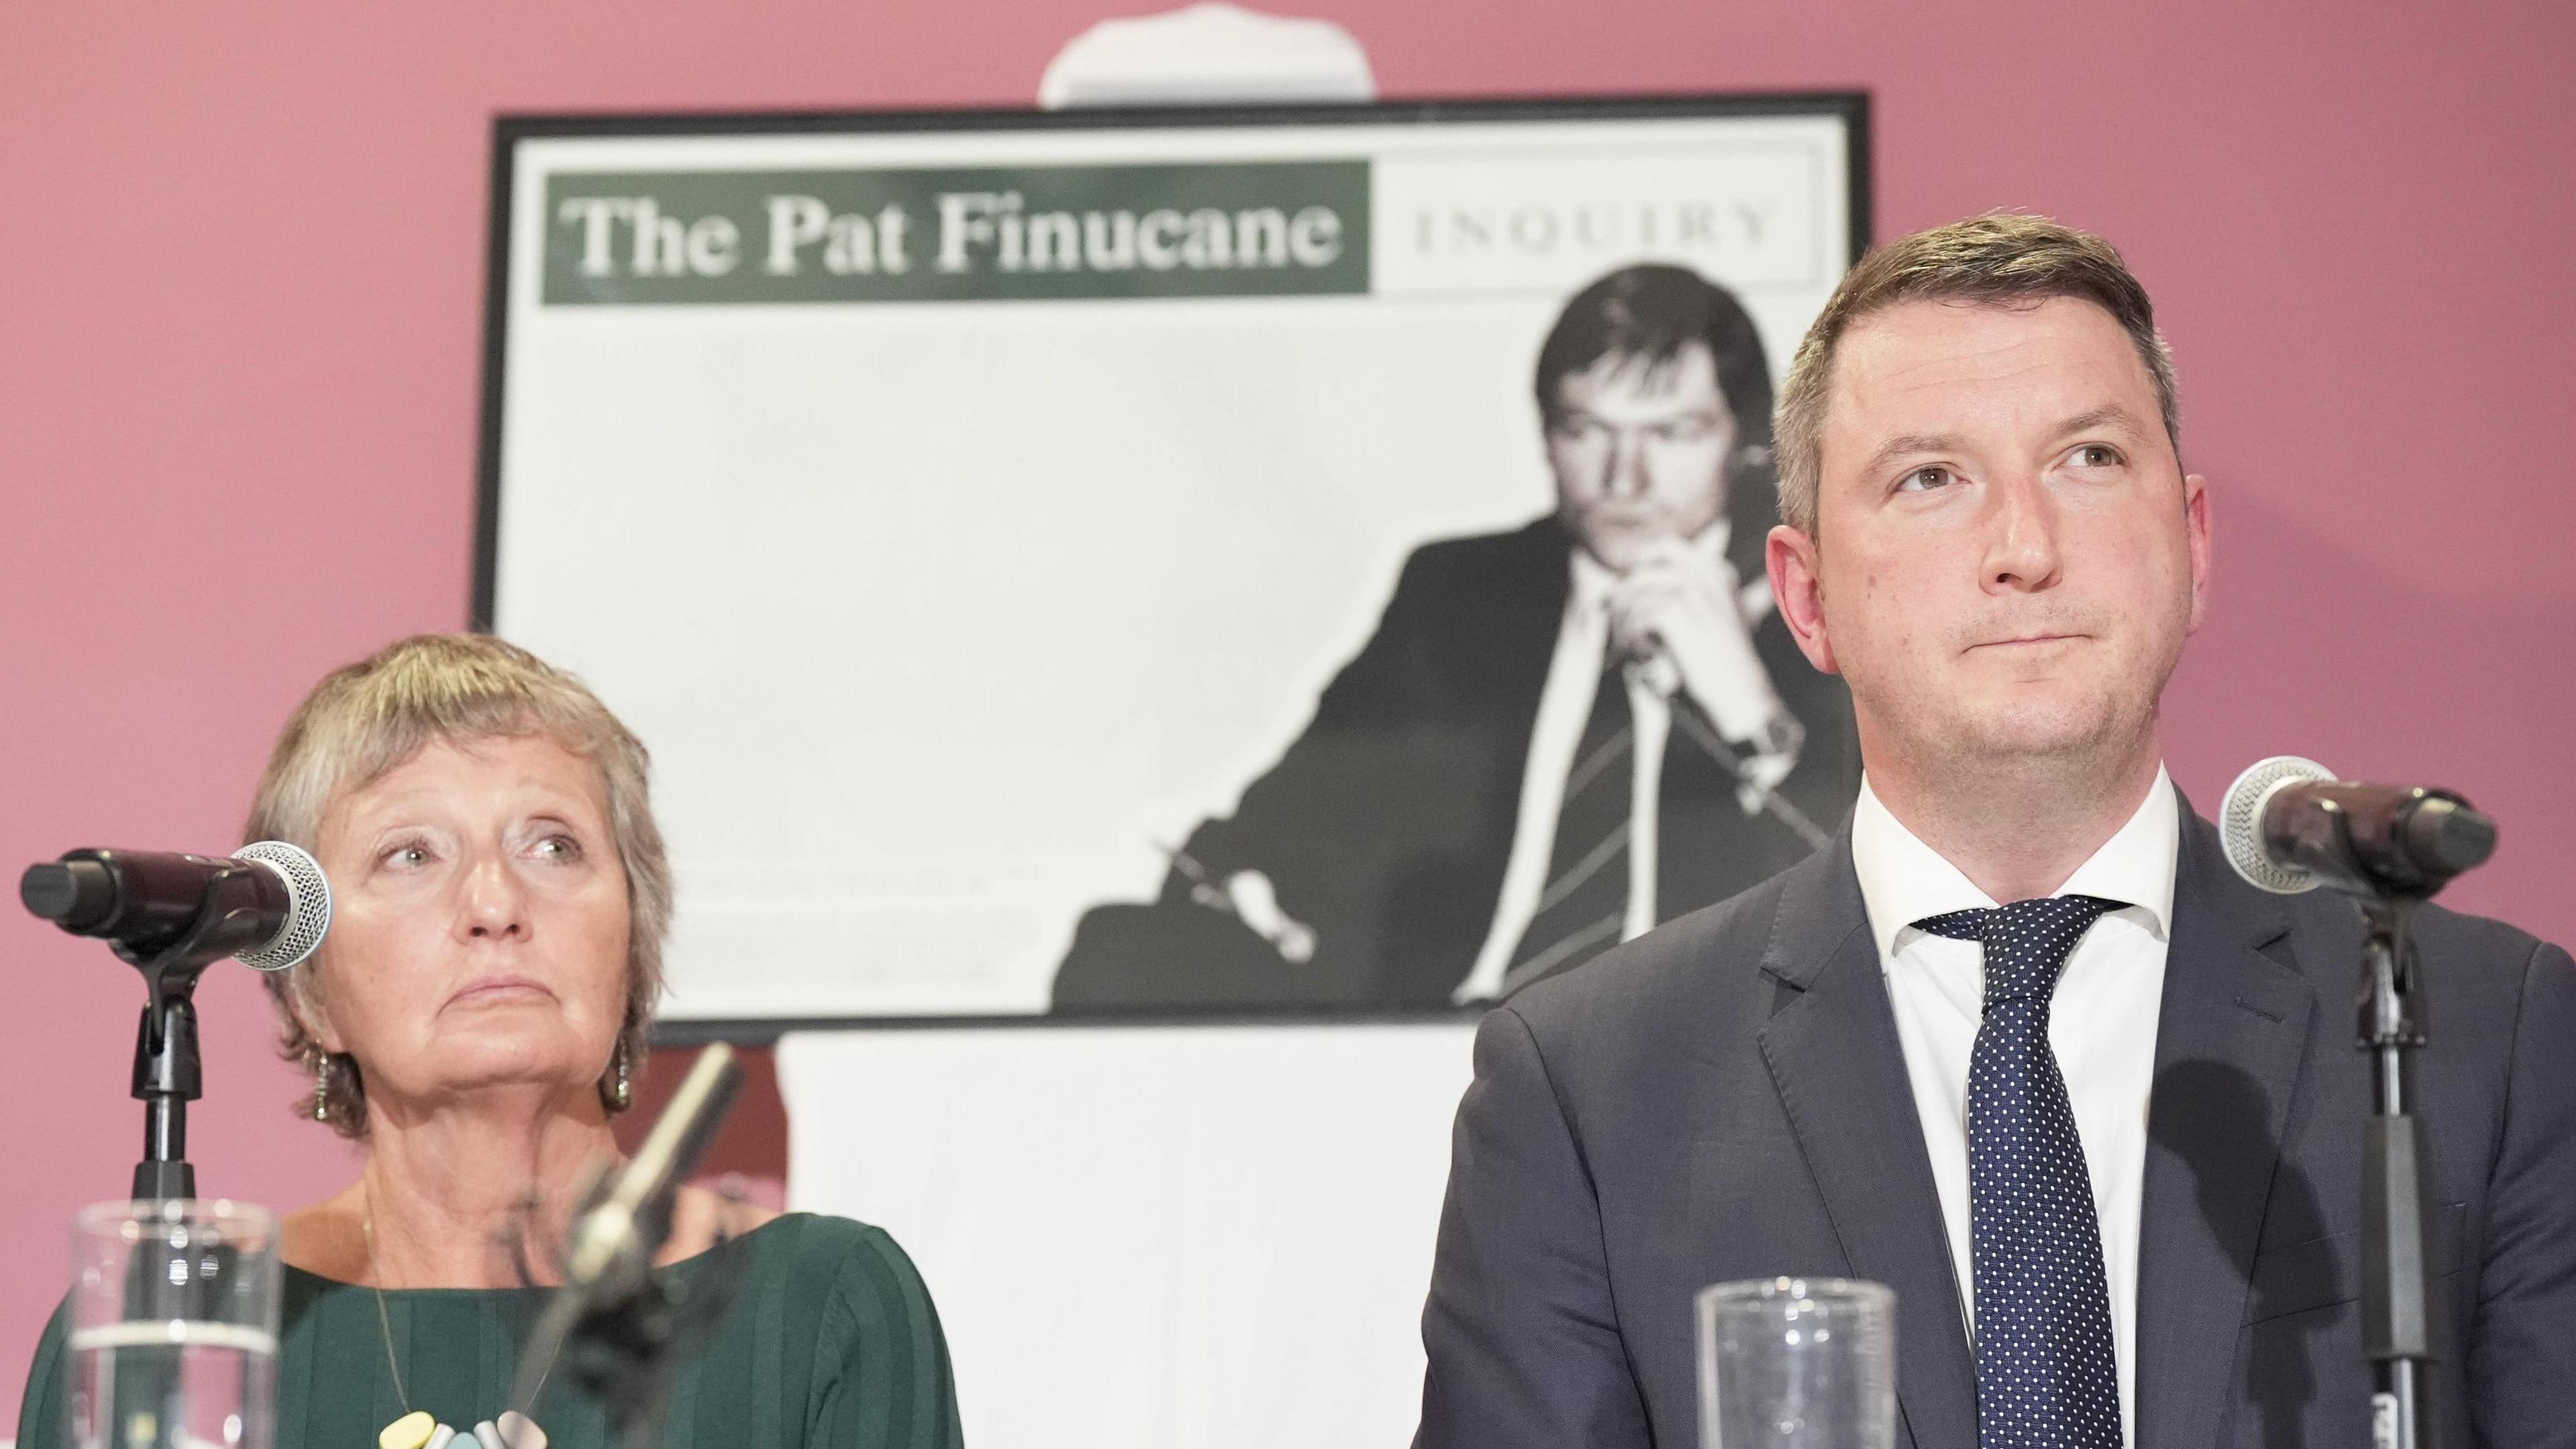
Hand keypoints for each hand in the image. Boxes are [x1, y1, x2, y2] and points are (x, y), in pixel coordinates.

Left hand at [1604, 538, 1787, 743]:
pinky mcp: (1675, 613)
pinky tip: (1645, 656)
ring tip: (1630, 647)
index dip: (1640, 568)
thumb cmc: (1727, 664)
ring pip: (1632, 594)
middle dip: (1624, 599)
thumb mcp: (1724, 620)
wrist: (1740, 694)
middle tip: (1623, 628)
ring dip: (1623, 623)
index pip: (1664, 546)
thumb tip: (1656, 588)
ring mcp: (1690, 591)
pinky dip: (1632, 639)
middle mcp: (1704, 574)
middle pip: (1640, 571)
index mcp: (1716, 571)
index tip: (1633, 596)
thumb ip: (1698, 596)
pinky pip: (1635, 616)